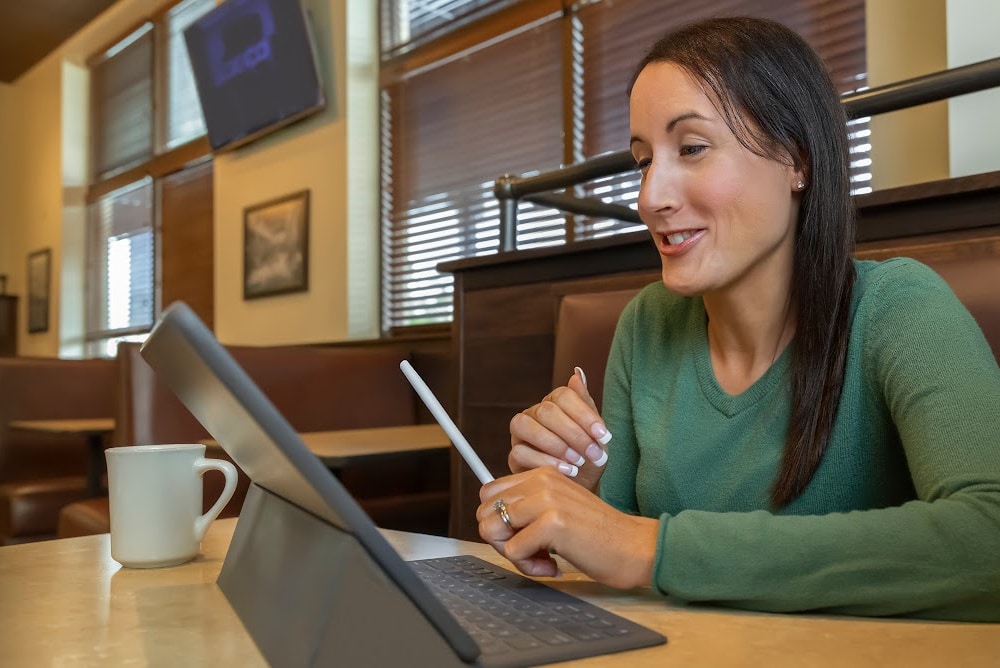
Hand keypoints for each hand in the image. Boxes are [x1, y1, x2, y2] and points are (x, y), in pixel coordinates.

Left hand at [477, 467, 657, 588]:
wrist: (634, 547)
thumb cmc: (597, 535)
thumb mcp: (558, 509)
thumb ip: (527, 509)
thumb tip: (489, 524)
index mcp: (541, 474)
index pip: (488, 494)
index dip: (498, 522)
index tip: (522, 537)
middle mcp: (541, 480)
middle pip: (485, 513)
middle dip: (501, 540)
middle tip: (531, 552)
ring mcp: (546, 499)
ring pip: (493, 530)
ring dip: (514, 555)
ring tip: (542, 560)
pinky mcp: (552, 523)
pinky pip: (513, 551)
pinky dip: (530, 567)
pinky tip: (554, 566)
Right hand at [509, 367, 611, 492]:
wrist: (582, 488)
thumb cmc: (588, 458)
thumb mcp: (595, 434)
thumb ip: (587, 405)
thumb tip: (577, 373)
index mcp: (555, 402)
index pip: (564, 395)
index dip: (584, 414)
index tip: (603, 435)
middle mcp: (534, 413)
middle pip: (546, 410)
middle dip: (574, 434)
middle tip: (594, 453)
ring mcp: (521, 434)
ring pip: (525, 425)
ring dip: (555, 444)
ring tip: (578, 462)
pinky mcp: (513, 456)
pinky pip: (520, 452)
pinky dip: (545, 461)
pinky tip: (566, 471)